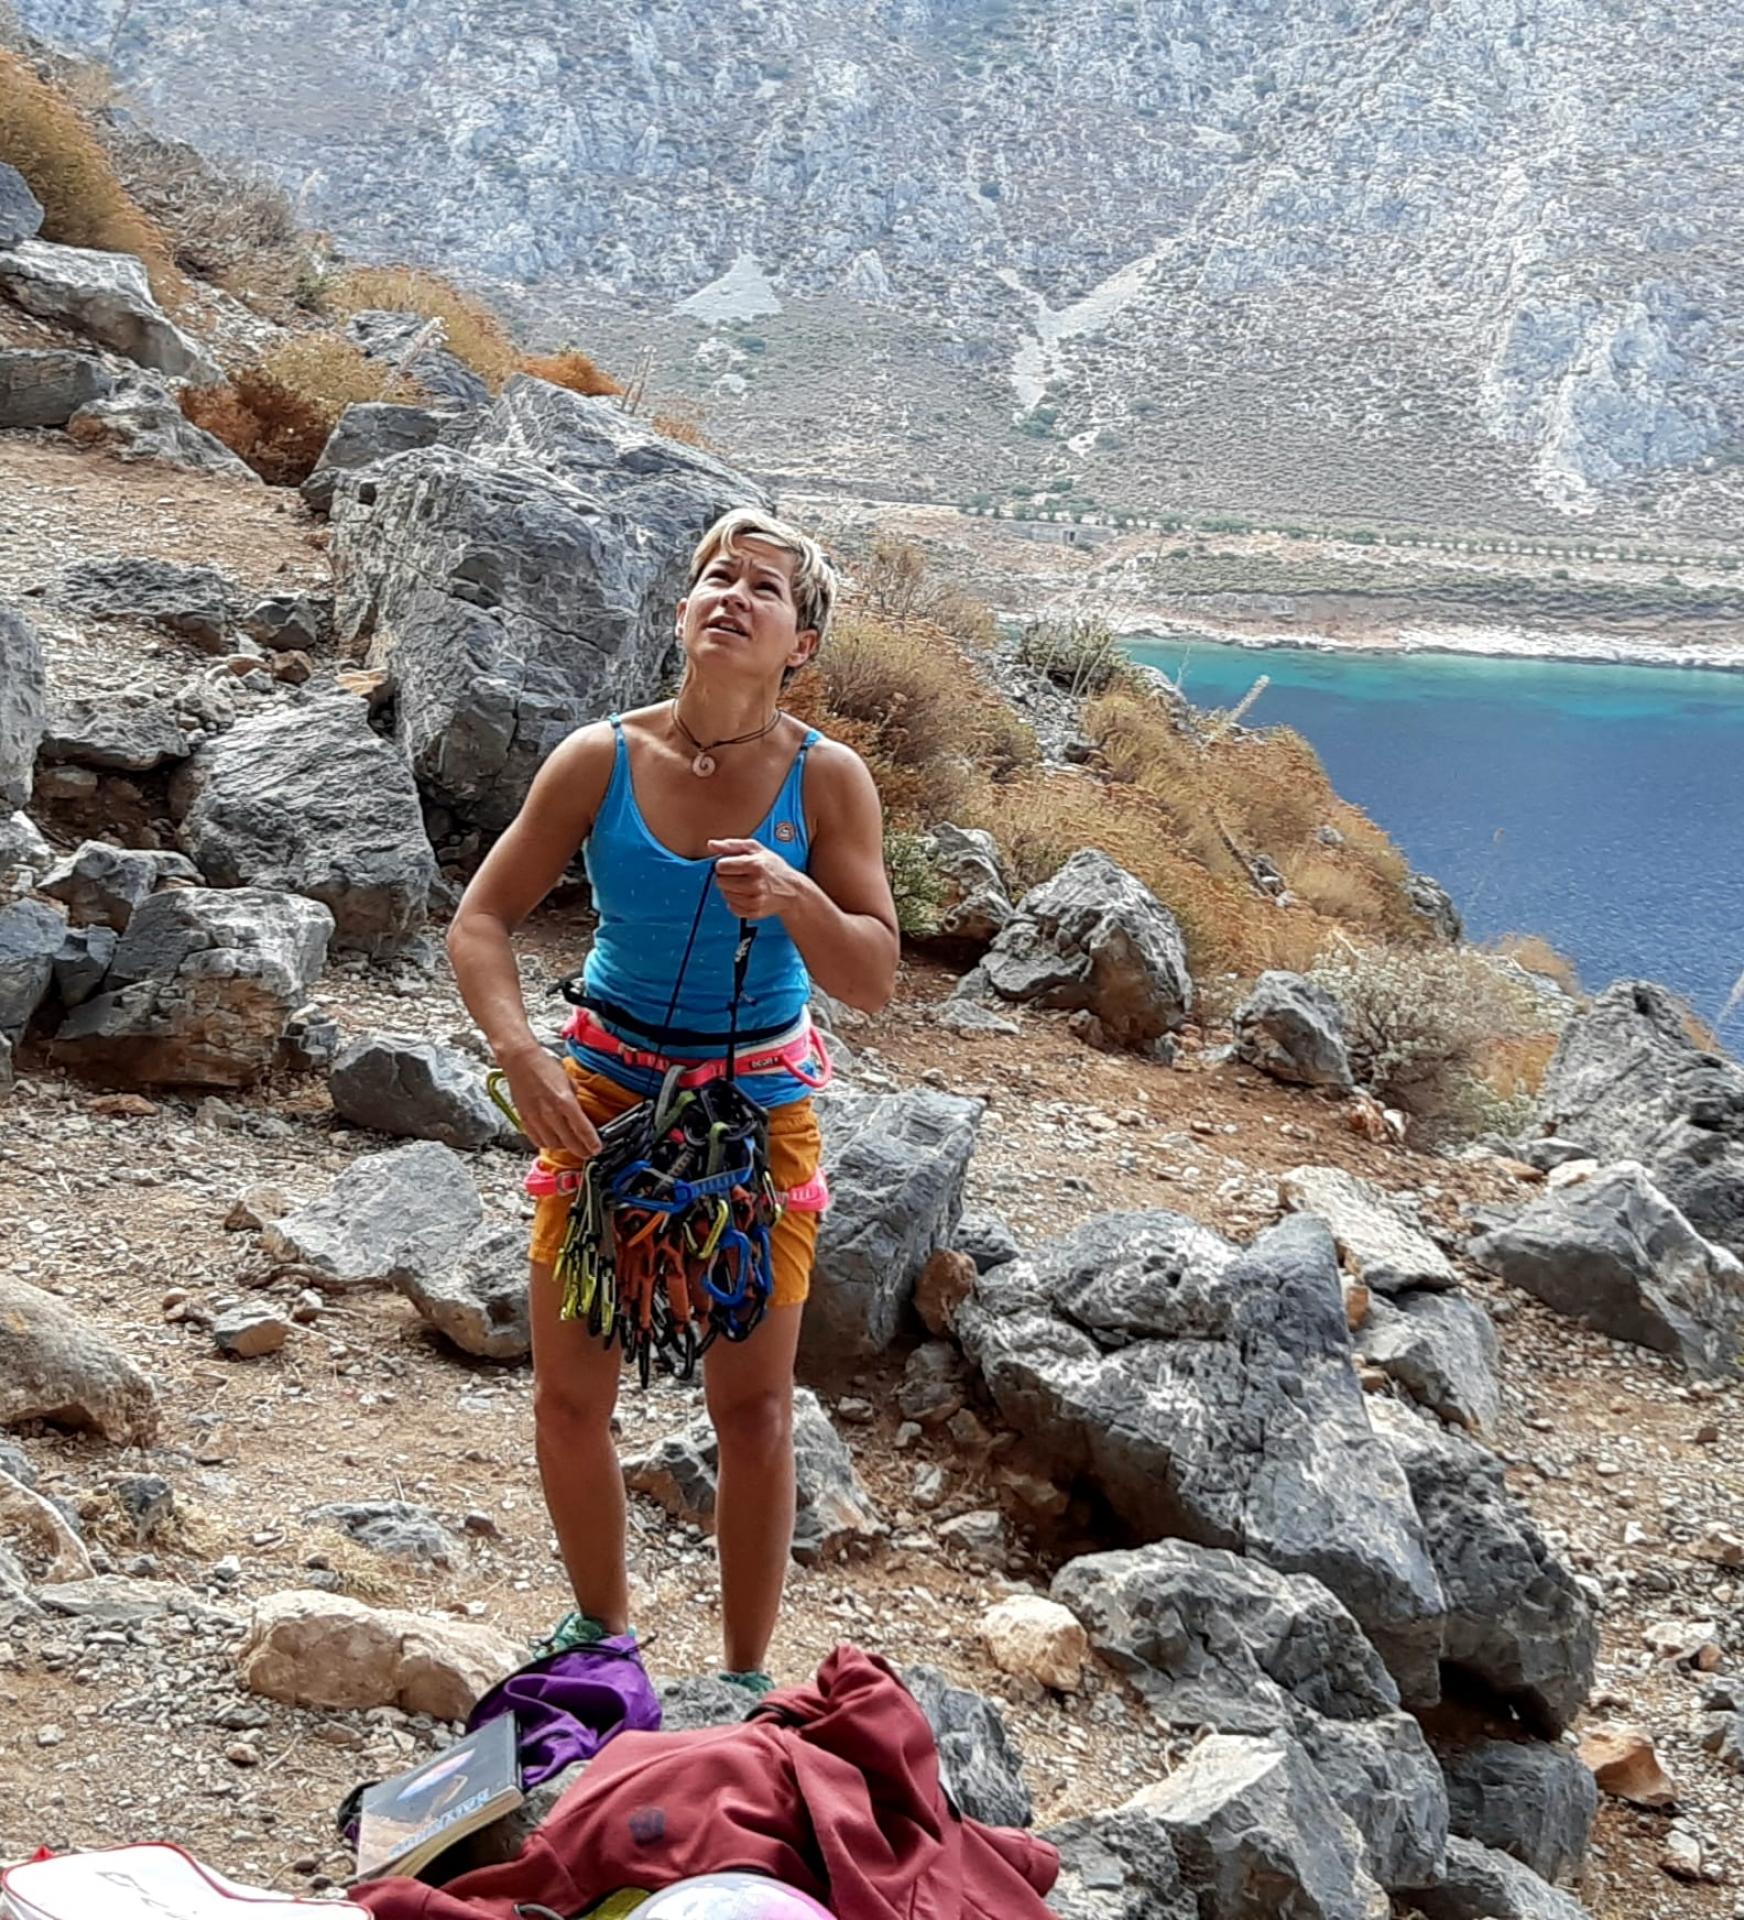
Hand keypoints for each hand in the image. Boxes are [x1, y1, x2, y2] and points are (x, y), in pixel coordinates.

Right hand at [498, 1041, 600, 1158]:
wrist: (520, 1061)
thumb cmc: (543, 1067)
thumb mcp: (568, 1080)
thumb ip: (575, 1098)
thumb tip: (580, 1110)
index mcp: (565, 1101)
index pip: (582, 1129)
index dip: (591, 1143)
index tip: (596, 1148)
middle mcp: (550, 1112)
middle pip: (569, 1142)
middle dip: (581, 1150)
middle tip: (587, 1152)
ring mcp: (536, 1118)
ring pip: (553, 1144)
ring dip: (564, 1147)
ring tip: (570, 1144)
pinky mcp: (525, 1120)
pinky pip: (537, 1140)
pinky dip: (546, 1143)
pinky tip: (552, 1140)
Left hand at [708, 838, 801, 919]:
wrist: (792, 891)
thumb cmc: (773, 867)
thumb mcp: (756, 849)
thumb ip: (731, 845)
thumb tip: (711, 845)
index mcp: (755, 865)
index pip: (721, 866)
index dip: (724, 864)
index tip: (733, 865)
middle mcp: (755, 884)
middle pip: (720, 882)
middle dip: (727, 877)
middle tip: (740, 875)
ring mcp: (755, 900)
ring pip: (725, 895)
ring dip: (731, 890)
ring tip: (745, 885)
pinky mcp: (753, 912)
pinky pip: (731, 907)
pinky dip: (736, 902)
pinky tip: (747, 895)